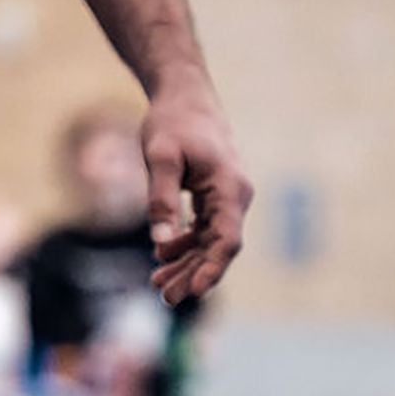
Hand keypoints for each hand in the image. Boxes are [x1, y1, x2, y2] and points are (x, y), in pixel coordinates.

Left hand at [143, 68, 252, 303]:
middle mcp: (235, 199)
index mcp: (230, 188)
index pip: (227, 240)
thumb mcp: (160, 157)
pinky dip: (186, 248)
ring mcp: (227, 201)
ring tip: (159, 287)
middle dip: (194, 275)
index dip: (212, 269)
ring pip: (210, 244)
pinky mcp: (215, 200)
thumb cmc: (174, 122)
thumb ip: (161, 200)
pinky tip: (163, 261)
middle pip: (218, 249)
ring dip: (188, 266)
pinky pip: (204, 232)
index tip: (196, 293)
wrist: (186, 96)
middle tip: (166, 299)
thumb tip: (161, 244)